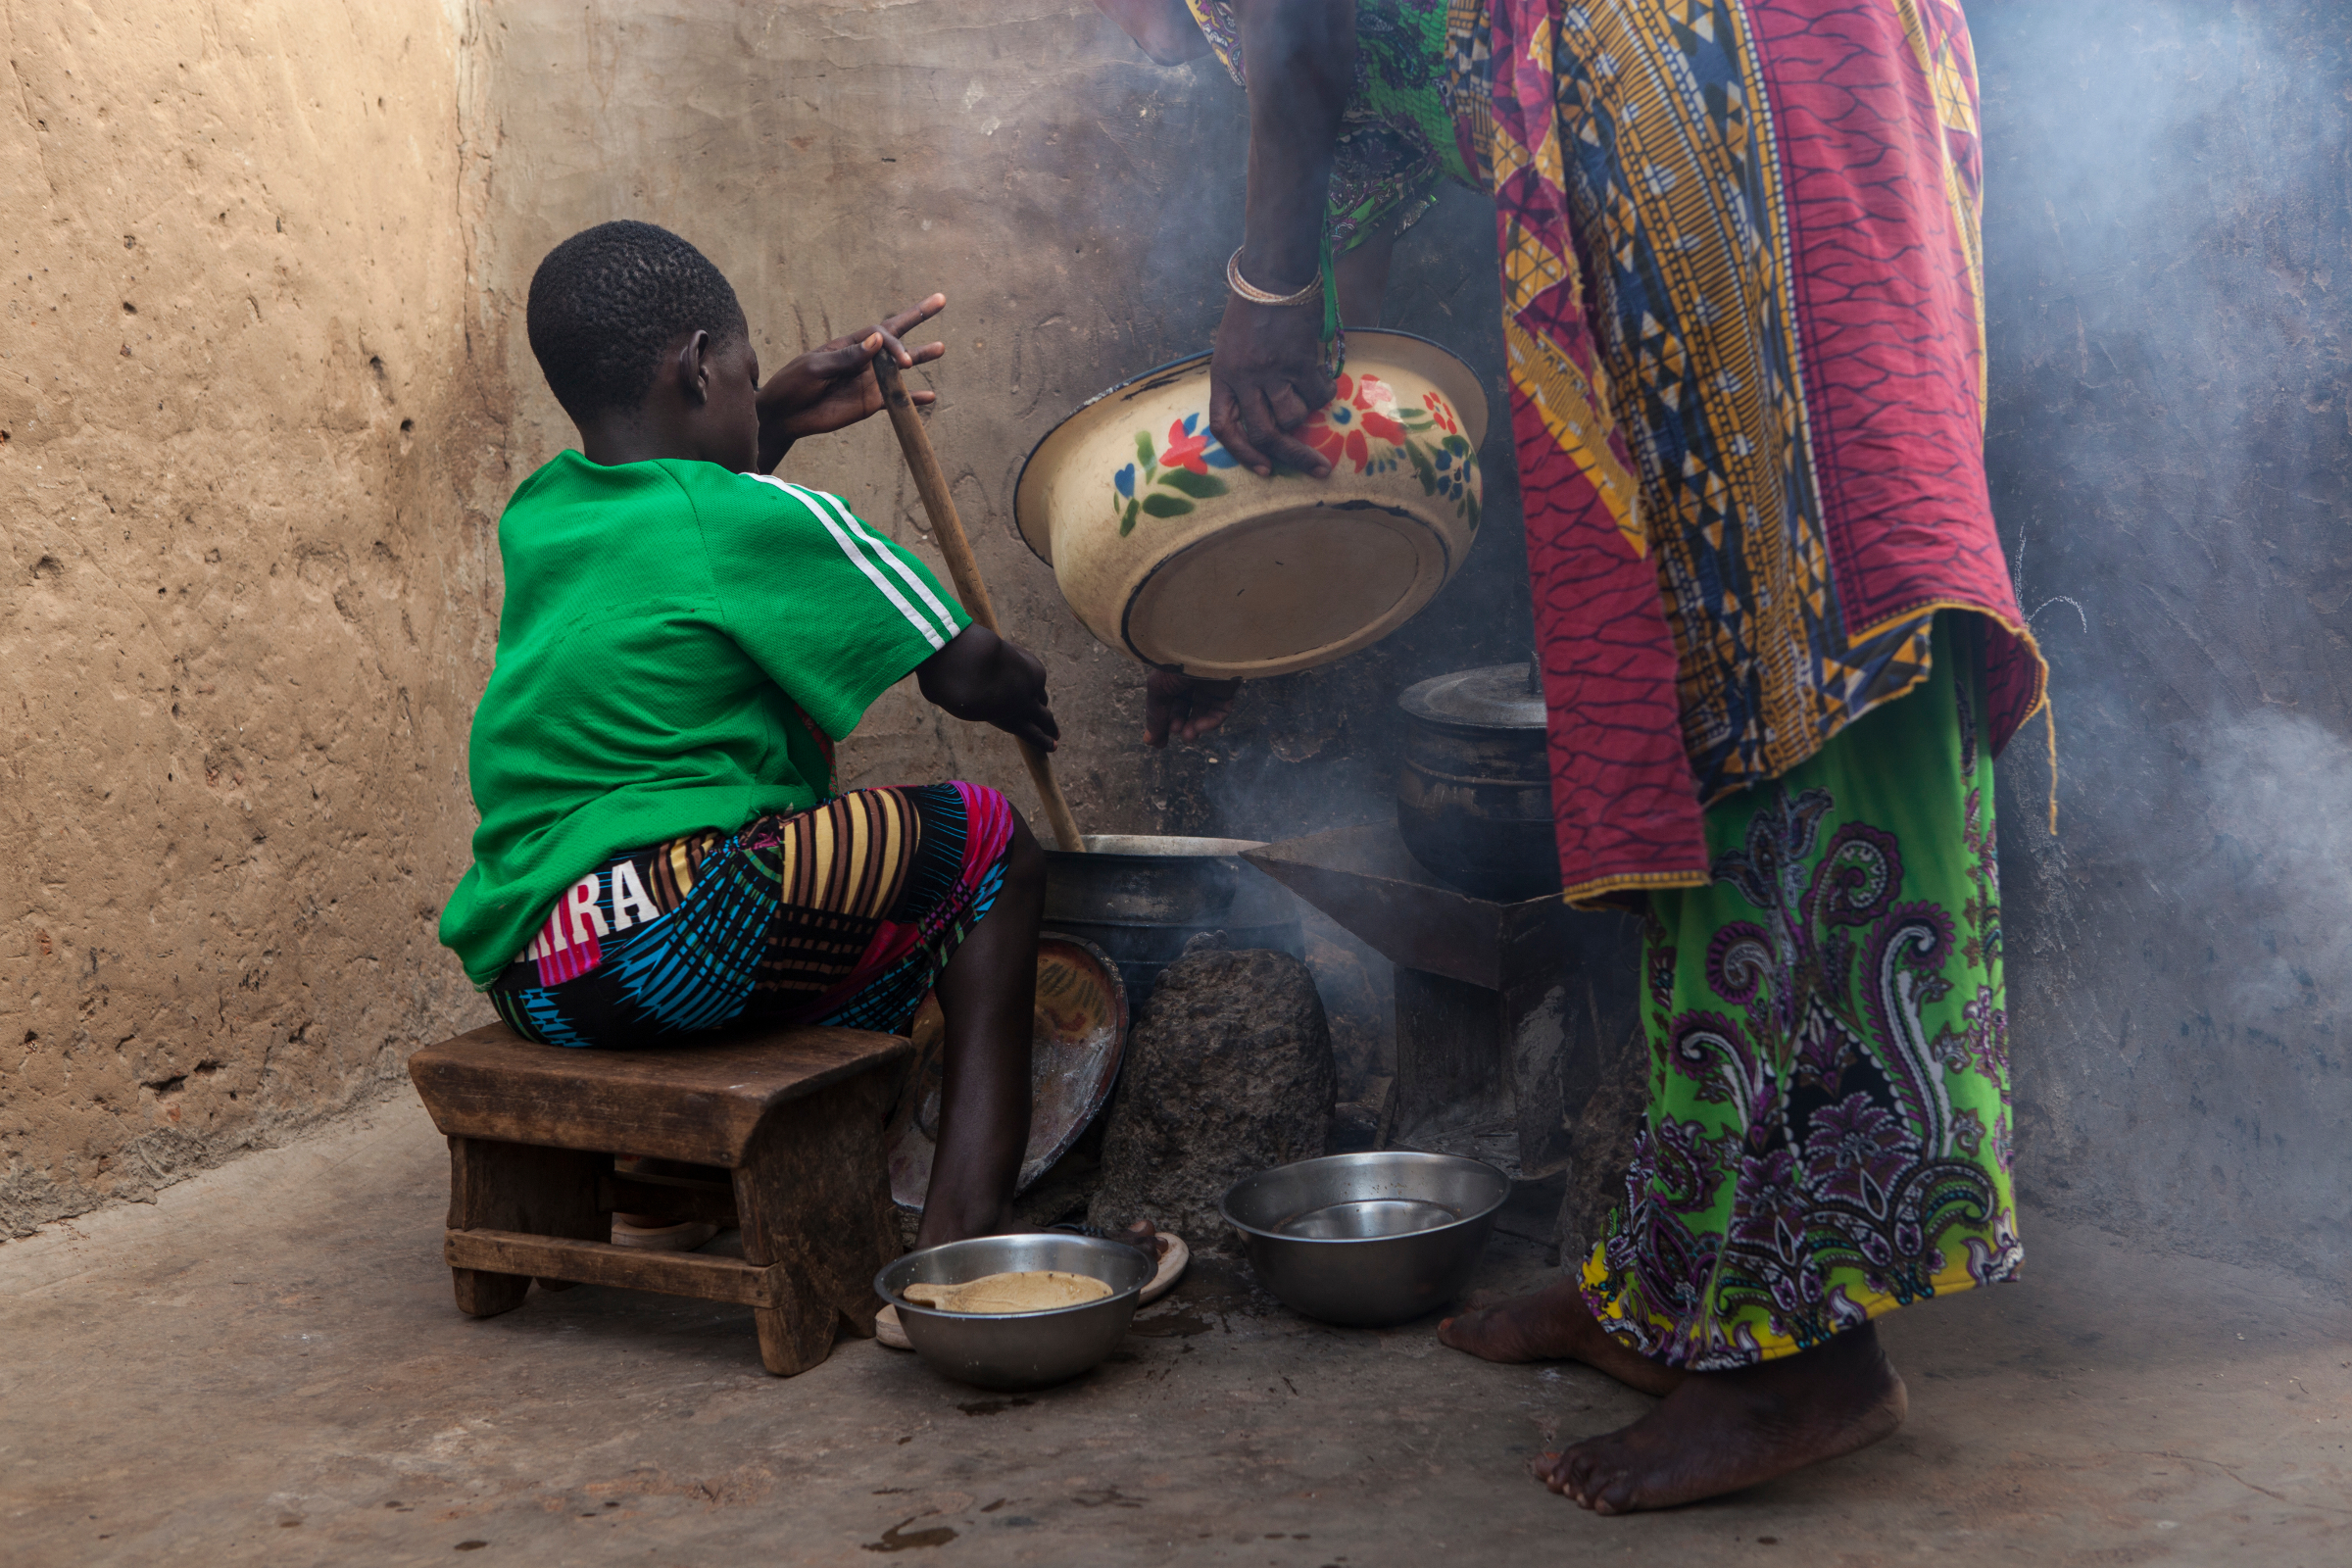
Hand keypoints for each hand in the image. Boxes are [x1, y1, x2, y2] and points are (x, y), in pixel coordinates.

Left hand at [755, 293, 947, 471]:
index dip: (894, 344)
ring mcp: (869, 381)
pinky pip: (896, 399)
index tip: (900, 361)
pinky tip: (930, 397)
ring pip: (900, 367)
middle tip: (940, 301)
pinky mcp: (870, 403)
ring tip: (940, 347)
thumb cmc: (793, 385)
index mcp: (849, 345)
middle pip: (896, 336)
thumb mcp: (815, 368)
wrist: (783, 415)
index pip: (880, 335)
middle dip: (917, 316)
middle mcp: (864, 359)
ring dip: (921, 356)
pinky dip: (913, 398)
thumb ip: (846, 357)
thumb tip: (876, 340)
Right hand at [916, 625, 1059, 752]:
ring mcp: (1025, 698)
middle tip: (1046, 712)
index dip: (1026, 684)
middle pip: (1037, 694)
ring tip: (1055, 735)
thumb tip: (926, 649)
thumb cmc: (959, 651)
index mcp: (1019, 659)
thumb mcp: (958, 646)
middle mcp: (1027, 679)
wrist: (966, 663)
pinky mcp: (1017, 717)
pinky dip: (1041, 738)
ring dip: (1048, 725)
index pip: (1027, 674)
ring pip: (1041, 715)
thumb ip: (948, 650)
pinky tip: (1052, 746)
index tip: (1028, 688)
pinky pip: (1033, 730)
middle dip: (1041, 704)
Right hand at [1144, 669, 1241, 747]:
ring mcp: (1210, 684)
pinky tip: (1200, 727)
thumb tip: (1150, 741)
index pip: (1166, 703)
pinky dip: (1211, 723)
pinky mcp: (1227, 689)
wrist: (1205, 647)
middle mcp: (1191, 679)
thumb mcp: (1158, 690)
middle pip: (1184, 710)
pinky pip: (1220, 711)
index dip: (1162, 723)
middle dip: (1178, 725)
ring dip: (1194, 728)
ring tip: (1188, 736)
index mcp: (1171, 676)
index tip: (1157, 743)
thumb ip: (1155, 715)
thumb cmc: (1177, 663)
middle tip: (1174, 732)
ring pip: (1203, 713)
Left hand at [1208, 292, 1333, 477]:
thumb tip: (1266, 418)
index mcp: (1222, 375)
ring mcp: (1271, 370)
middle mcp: (1244, 378)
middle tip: (1317, 469)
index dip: (1243, 454)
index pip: (1224, 428)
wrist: (1273, 275)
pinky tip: (1323, 379)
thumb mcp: (1230, 347)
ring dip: (1306, 411)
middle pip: (1265, 433)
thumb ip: (1240, 381)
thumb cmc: (1251, 310)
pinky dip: (1325, 392)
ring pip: (1294, 416)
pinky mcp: (1299, 360)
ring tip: (1307, 390)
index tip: (1264, 470)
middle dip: (1292, 457)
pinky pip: (1318, 394)